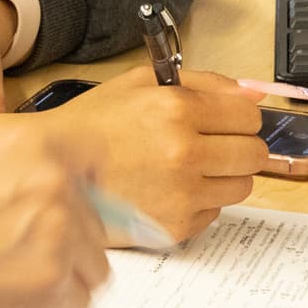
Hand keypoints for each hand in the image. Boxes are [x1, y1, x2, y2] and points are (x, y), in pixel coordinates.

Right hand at [0, 123, 110, 307]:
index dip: (86, 181)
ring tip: (24, 292)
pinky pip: (76, 306)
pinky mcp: (52, 281)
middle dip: (67, 246)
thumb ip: (4, 174)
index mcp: (28, 146)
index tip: (76, 200)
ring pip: (92, 268)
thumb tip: (29, 194)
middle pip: (93, 222)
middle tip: (30, 262)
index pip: (90, 152)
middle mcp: (51, 183)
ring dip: (64, 284)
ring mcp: (58, 233)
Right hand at [13, 66, 265, 241]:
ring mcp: (182, 193)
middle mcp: (184, 152)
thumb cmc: (92, 125)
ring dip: (221, 176)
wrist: (52, 170)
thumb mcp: (140, 83)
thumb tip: (255, 93)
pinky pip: (215, 212)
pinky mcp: (177, 226)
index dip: (237, 116)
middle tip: (208, 146)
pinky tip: (166, 189)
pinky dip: (198, 201)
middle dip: (236, 147)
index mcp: (176, 109)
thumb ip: (203, 82)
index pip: (249, 115)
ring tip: (184, 169)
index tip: (223, 121)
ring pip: (242, 186)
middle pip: (254, 153)